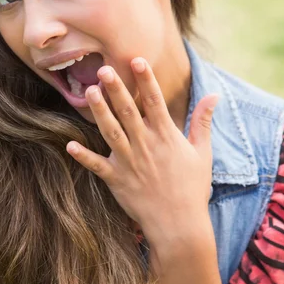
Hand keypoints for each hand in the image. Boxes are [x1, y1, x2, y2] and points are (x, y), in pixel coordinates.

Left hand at [66, 58, 218, 248]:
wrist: (180, 225)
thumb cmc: (193, 188)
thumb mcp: (203, 152)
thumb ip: (203, 122)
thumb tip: (214, 96)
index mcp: (166, 136)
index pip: (154, 101)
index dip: (145, 79)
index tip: (136, 59)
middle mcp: (146, 145)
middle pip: (128, 111)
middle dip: (116, 89)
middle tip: (103, 69)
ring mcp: (129, 162)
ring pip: (111, 132)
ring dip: (99, 112)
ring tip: (89, 93)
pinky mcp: (116, 180)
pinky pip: (96, 166)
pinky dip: (83, 156)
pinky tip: (69, 144)